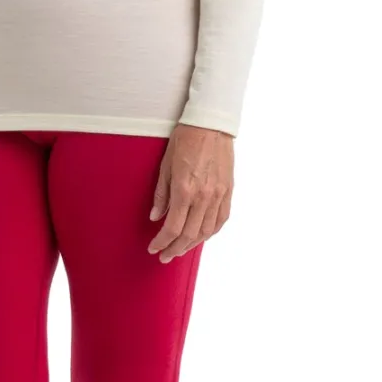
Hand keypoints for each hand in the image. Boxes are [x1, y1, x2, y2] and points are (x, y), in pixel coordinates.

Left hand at [148, 123, 233, 262]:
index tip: (153, 248)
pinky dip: (210, 233)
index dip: (161, 242)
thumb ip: (161, 195)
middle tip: (164, 256)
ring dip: (191, 245)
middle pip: (189, 235)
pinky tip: (201, 237)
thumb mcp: (165, 165)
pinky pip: (221, 220)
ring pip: (206, 231)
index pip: (172, 228)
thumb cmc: (185, 140)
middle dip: (174, 249)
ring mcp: (219, 195)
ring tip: (180, 249)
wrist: (211, 124)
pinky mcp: (228, 191)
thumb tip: (155, 217)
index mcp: (185, 190)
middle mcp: (204, 196)